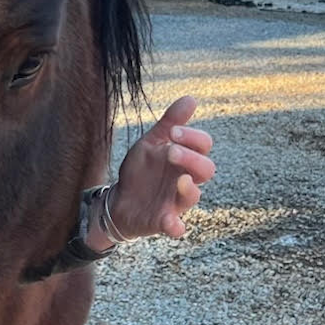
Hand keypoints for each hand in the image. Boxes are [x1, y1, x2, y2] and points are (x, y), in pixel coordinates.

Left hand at [105, 96, 215, 241]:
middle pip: (206, 170)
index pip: (204, 145)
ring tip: (178, 180)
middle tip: (171, 151)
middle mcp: (185, 179)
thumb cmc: (142, 170)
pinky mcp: (164, 221)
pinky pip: (176, 226)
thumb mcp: (151, 143)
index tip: (173, 132)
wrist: (119, 199)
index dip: (193, 137)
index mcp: (185, 158)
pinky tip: (170, 222)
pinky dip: (175, 226)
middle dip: (191, 158)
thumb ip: (170, 123)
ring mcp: (176, 201)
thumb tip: (191, 98)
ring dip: (188, 189)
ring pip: (193, 196)